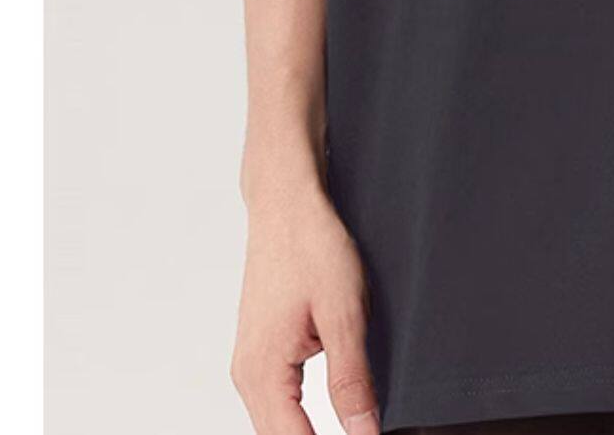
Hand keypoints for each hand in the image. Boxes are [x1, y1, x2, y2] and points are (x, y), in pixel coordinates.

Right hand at [230, 180, 380, 432]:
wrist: (286, 203)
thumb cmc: (311, 245)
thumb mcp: (344, 312)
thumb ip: (351, 379)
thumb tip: (364, 433)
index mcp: (263, 372)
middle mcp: (247, 376)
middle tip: (366, 431)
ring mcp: (250, 365)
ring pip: (278, 426)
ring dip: (309, 433)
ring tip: (355, 425)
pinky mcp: (260, 353)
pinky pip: (278, 404)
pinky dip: (302, 417)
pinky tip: (332, 412)